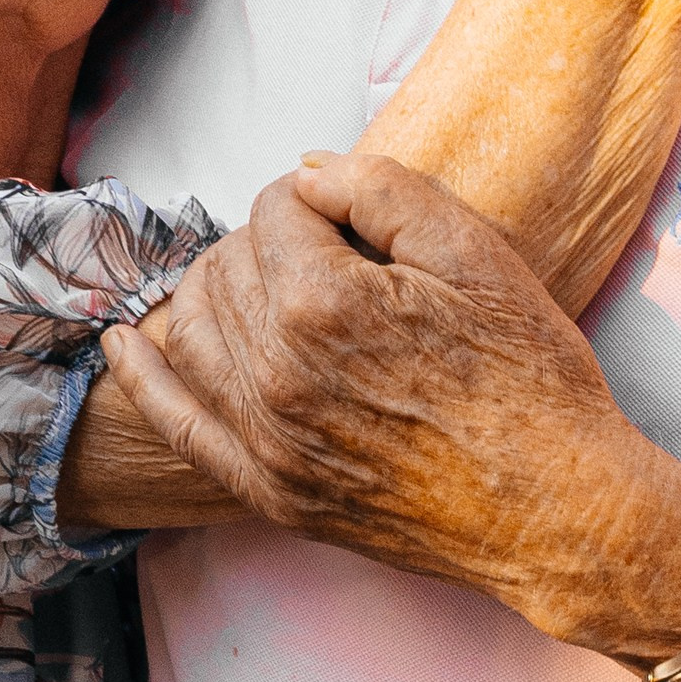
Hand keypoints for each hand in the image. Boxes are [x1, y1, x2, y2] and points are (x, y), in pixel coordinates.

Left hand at [97, 150, 680, 654]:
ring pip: (192, 330)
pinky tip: (125, 343)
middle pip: (229, 265)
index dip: (317, 201)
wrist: (555, 508)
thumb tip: (307, 173)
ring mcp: (264, 437)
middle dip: (267, 242)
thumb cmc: (531, 380)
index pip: (276, 209)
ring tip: (254, 281)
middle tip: (325, 253)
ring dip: (212, 290)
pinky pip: (178, 422)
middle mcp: (275, 371)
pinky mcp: (268, 489)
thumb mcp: (477, 254)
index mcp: (323, 301)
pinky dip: (142, 376)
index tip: (353, 219)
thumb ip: (383, 189)